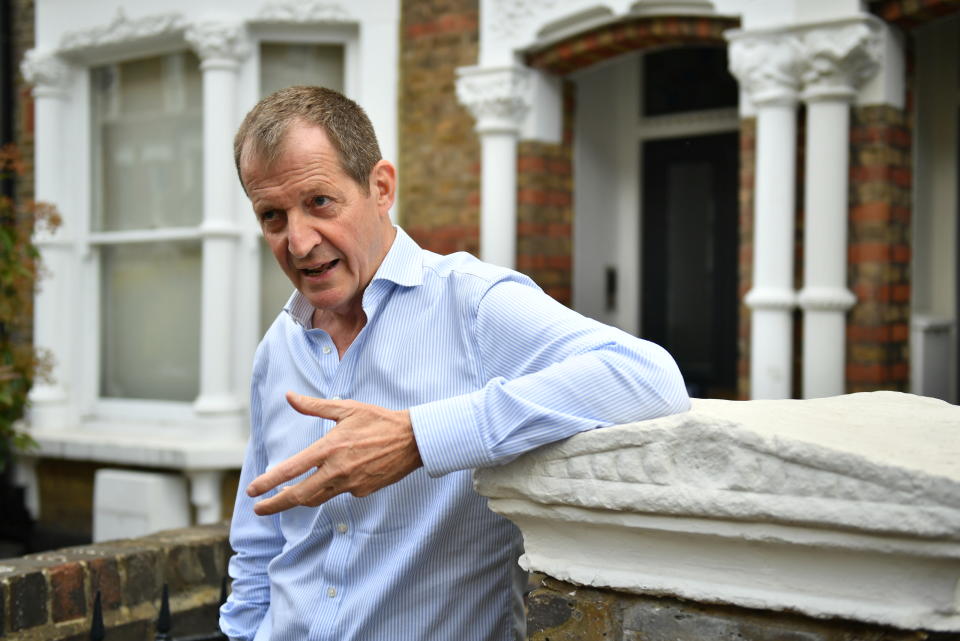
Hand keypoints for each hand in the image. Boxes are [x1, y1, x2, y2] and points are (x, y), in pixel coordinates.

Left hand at [246, 392, 422, 515]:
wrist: (413, 440)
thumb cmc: (379, 420)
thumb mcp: (346, 409)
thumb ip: (314, 407)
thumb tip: (289, 396)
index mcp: (329, 448)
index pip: (291, 470)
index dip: (268, 482)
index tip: (252, 490)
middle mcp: (337, 470)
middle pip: (299, 495)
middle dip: (274, 505)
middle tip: (258, 508)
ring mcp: (350, 483)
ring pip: (317, 498)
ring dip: (298, 500)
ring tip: (284, 499)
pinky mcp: (363, 491)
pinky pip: (340, 492)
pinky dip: (330, 488)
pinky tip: (333, 479)